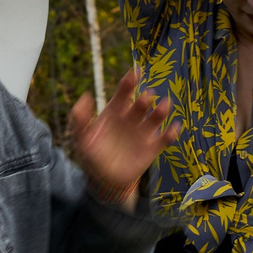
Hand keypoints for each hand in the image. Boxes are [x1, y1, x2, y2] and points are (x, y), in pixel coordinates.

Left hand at [69, 68, 180, 204]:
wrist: (105, 181)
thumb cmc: (91, 156)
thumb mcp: (81, 138)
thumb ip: (79, 119)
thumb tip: (86, 96)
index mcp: (115, 111)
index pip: (124, 92)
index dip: (130, 80)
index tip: (136, 71)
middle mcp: (131, 118)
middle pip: (141, 104)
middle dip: (145, 99)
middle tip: (145, 98)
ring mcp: (143, 132)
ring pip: (156, 118)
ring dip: (161, 111)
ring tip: (164, 106)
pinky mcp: (152, 148)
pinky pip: (165, 139)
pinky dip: (171, 133)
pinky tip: (173, 128)